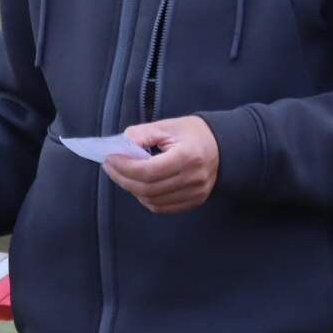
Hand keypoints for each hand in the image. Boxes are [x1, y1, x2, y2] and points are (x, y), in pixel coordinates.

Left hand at [105, 115, 219, 212]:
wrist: (222, 146)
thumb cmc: (192, 133)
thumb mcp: (166, 126)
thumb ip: (141, 134)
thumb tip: (120, 146)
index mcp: (188, 156)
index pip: (149, 171)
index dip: (125, 167)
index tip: (110, 158)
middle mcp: (194, 178)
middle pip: (148, 188)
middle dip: (123, 178)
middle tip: (110, 166)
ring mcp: (196, 193)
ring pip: (153, 200)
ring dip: (132, 189)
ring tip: (122, 174)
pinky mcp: (194, 201)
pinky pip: (162, 207)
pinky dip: (145, 198)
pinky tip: (138, 185)